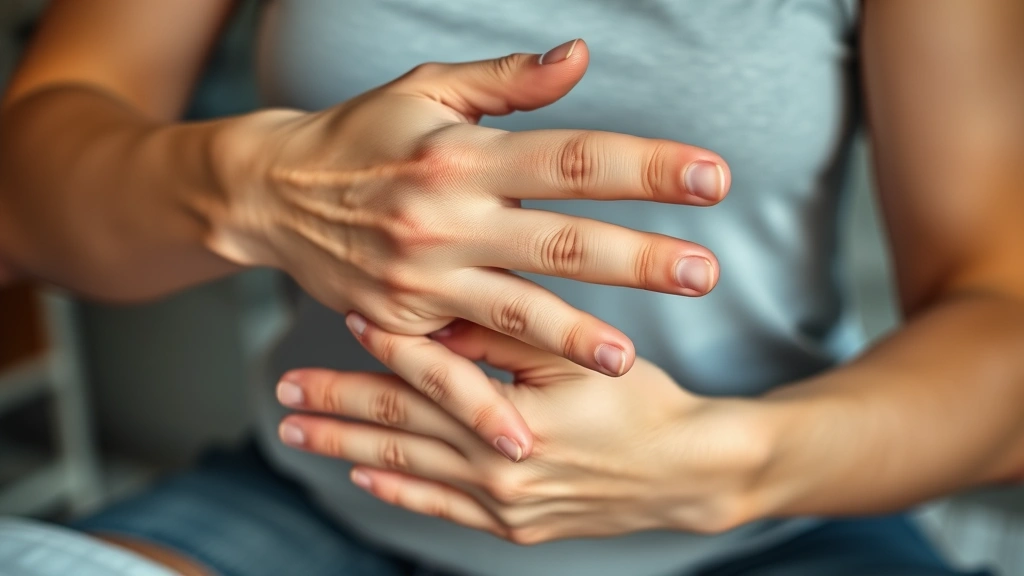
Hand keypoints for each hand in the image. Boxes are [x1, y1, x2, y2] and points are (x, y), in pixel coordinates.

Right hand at [205, 40, 728, 456]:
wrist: (274, 191)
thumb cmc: (363, 134)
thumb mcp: (428, 89)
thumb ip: (509, 81)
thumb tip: (582, 56)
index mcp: (463, 155)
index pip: (572, 158)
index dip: (645, 167)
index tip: (711, 178)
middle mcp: (443, 218)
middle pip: (555, 241)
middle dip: (634, 259)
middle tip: (703, 274)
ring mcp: (418, 277)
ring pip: (509, 311)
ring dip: (572, 337)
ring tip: (628, 360)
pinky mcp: (394, 322)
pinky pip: (440, 369)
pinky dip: (478, 405)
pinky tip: (522, 434)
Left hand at [276, 321, 773, 542]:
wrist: (687, 473)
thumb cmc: (642, 403)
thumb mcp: (582, 358)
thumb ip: (512, 335)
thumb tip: (444, 315)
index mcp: (515, 417)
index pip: (432, 376)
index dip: (389, 344)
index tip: (347, 319)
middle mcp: (499, 466)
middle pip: (400, 427)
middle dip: (337, 404)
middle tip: (283, 390)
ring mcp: (503, 504)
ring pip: (407, 470)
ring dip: (349, 446)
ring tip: (298, 431)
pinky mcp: (513, 527)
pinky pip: (441, 509)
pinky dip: (399, 491)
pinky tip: (363, 475)